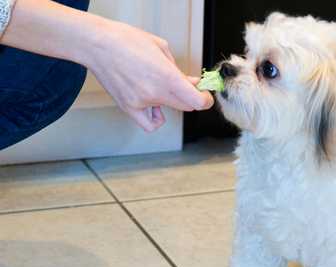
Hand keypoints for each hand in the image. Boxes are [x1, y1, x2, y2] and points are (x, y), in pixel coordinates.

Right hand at [84, 20, 213, 131]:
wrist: (97, 44)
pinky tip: (154, 108)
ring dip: (169, 99)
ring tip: (155, 83)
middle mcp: (156, 93)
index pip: (197, 102)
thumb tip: (192, 82)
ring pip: (167, 109)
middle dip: (191, 98)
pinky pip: (149, 124)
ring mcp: (142, 103)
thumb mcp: (161, 47)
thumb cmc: (127, 40)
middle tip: (186, 87)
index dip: (206, 99)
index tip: (205, 94)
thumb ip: (179, 69)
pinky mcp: (129, 107)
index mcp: (167, 76)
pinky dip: (155, 119)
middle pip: (186, 107)